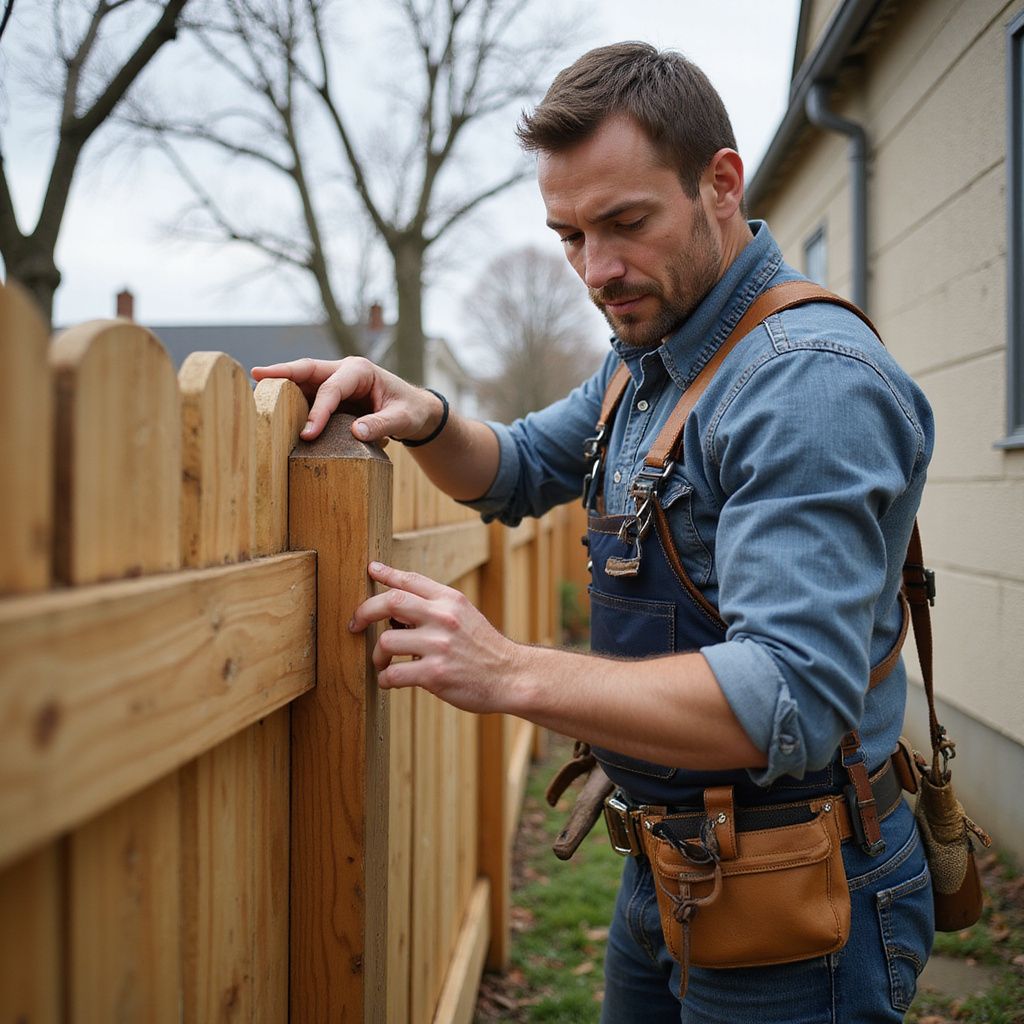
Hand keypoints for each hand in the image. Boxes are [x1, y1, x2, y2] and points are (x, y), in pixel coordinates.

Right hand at [251, 356, 443, 442]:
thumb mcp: (403, 418)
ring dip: (281, 386)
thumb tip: (357, 432)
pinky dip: (291, 401)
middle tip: (256, 376)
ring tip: (255, 393)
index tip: (308, 435)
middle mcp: (343, 371)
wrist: (414, 410)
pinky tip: (274, 410)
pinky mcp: (331, 395)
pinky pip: (308, 395)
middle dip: (282, 372)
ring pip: (303, 380)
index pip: (331, 388)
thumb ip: (382, 425)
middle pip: (308, 369)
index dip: (318, 411)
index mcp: (360, 370)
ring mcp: (335, 381)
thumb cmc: (410, 410)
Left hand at [349, 562, 522, 714]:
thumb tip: (394, 611)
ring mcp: (439, 646)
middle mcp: (444, 618)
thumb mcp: (465, 615)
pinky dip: (384, 679)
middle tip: (354, 624)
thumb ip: (435, 608)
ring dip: (377, 655)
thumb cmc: (484, 648)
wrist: (511, 676)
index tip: (371, 569)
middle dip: (364, 612)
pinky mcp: (435, 674)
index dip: (387, 573)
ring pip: (386, 642)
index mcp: (450, 600)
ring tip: (382, 663)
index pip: (411, 580)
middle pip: (390, 603)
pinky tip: (389, 681)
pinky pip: (393, 674)